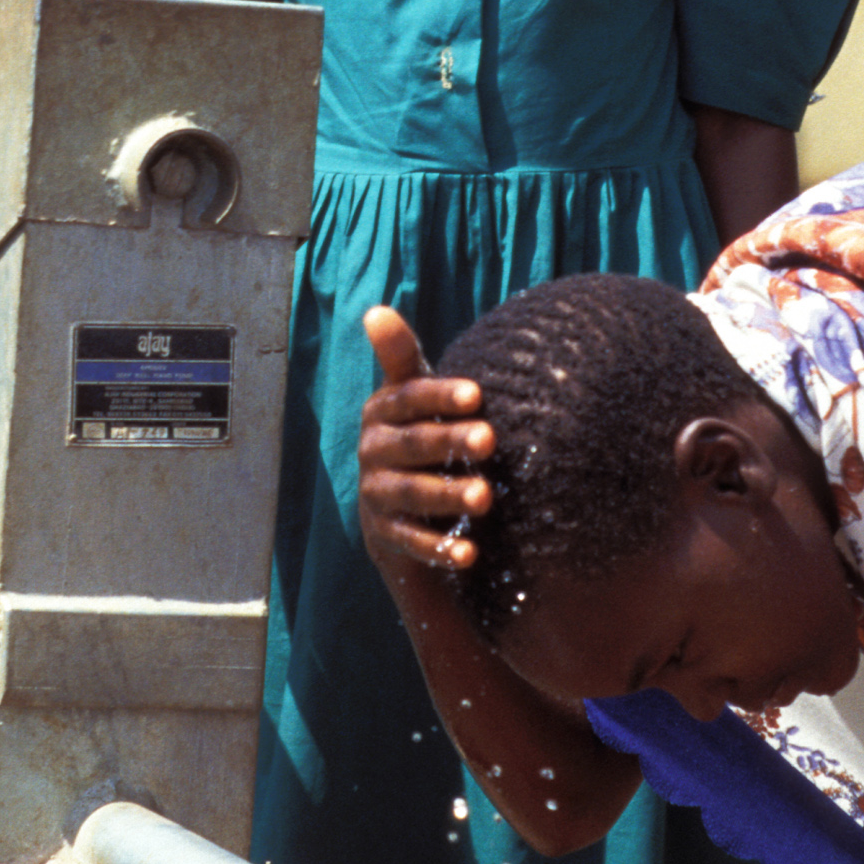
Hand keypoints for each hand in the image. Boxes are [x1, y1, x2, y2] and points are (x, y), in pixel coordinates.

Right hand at [353, 305, 495, 579]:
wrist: (391, 507)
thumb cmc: (415, 435)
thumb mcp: (409, 396)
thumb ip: (399, 357)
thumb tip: (375, 310)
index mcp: (380, 412)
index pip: (408, 397)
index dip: (440, 395)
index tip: (478, 394)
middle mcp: (372, 451)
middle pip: (413, 444)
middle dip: (450, 441)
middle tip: (491, 440)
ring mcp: (376, 495)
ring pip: (411, 493)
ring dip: (448, 494)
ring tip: (486, 496)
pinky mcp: (386, 536)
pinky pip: (411, 542)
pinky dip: (439, 548)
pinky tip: (470, 553)